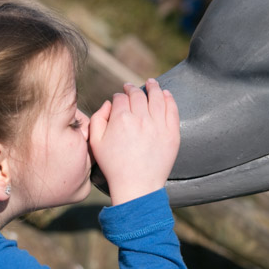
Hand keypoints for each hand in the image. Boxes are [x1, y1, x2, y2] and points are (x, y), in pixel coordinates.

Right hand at [89, 79, 179, 204]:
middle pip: (138, 95)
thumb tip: (109, 103)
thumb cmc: (113, 166)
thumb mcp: (96, 142)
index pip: (121, 98)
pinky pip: (172, 109)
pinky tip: (166, 94)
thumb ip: (98, 118)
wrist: (137, 186)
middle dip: (133, 89)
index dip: (119, 96)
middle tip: (131, 87)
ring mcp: (159, 125)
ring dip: (154, 87)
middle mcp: (141, 118)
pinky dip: (169, 99)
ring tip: (152, 82)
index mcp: (120, 119)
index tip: (119, 97)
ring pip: (157, 97)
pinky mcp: (172, 133)